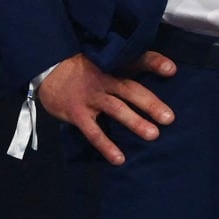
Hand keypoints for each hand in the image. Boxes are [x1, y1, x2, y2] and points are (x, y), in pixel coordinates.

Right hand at [37, 51, 176, 164]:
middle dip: (150, 103)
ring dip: (135, 122)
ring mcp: (90, 97)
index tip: (171, 70)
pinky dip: (107, 145)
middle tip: (169, 118)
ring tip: (153, 135)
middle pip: (130, 89)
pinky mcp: (77, 113)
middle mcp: (103, 79)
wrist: (47, 69)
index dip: (154, 62)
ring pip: (116, 109)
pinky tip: (120, 159)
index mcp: (112, 64)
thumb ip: (126, 65)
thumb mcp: (103, 60)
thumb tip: (161, 71)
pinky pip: (94, 132)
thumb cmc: (82, 68)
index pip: (136, 59)